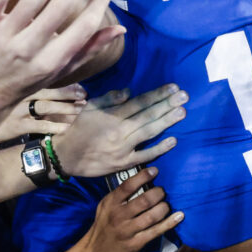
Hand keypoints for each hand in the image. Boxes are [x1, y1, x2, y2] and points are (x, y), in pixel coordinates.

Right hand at [0, 85, 88, 140]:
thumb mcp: (13, 93)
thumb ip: (31, 89)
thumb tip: (59, 90)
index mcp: (21, 84)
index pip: (47, 80)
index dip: (66, 85)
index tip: (82, 88)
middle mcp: (20, 94)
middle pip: (49, 92)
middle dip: (69, 94)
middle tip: (85, 97)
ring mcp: (18, 110)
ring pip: (46, 107)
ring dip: (66, 109)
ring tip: (80, 110)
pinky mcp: (17, 127)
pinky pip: (40, 126)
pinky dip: (54, 127)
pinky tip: (67, 128)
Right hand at [54, 84, 187, 177]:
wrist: (67, 156)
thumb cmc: (79, 128)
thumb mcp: (89, 108)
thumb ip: (109, 98)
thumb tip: (130, 92)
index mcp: (112, 116)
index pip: (139, 103)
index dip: (157, 95)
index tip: (173, 88)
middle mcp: (120, 131)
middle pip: (147, 116)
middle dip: (167, 105)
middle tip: (185, 96)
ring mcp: (123, 148)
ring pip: (148, 132)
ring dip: (167, 122)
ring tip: (182, 112)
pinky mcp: (124, 163)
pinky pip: (145, 156)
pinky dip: (159, 149)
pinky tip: (173, 140)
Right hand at [73, 167, 183, 251]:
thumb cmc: (103, 226)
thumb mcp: (105, 207)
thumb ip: (120, 195)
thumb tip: (141, 180)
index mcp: (111, 203)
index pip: (128, 186)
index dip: (143, 176)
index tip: (155, 171)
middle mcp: (119, 216)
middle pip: (145, 200)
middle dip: (158, 193)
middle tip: (162, 192)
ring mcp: (128, 230)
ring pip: (153, 215)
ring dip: (164, 207)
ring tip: (166, 205)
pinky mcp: (136, 243)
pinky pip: (156, 231)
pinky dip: (170, 222)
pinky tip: (179, 216)